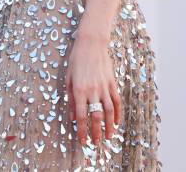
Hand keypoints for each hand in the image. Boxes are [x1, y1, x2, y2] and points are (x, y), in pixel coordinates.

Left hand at [65, 30, 120, 145]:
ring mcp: (104, 86)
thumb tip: (72, 116)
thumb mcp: (68, 78)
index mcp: (79, 90)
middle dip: (96, 132)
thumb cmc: (76, 59)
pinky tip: (116, 121)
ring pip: (109, 111)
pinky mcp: (112, 82)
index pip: (81, 115)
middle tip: (95, 143)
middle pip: (96, 116)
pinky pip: (116, 100)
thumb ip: (70, 98)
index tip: (82, 140)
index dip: (82, 130)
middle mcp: (93, 90)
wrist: (91, 43)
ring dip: (109, 126)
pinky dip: (117, 113)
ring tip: (108, 137)